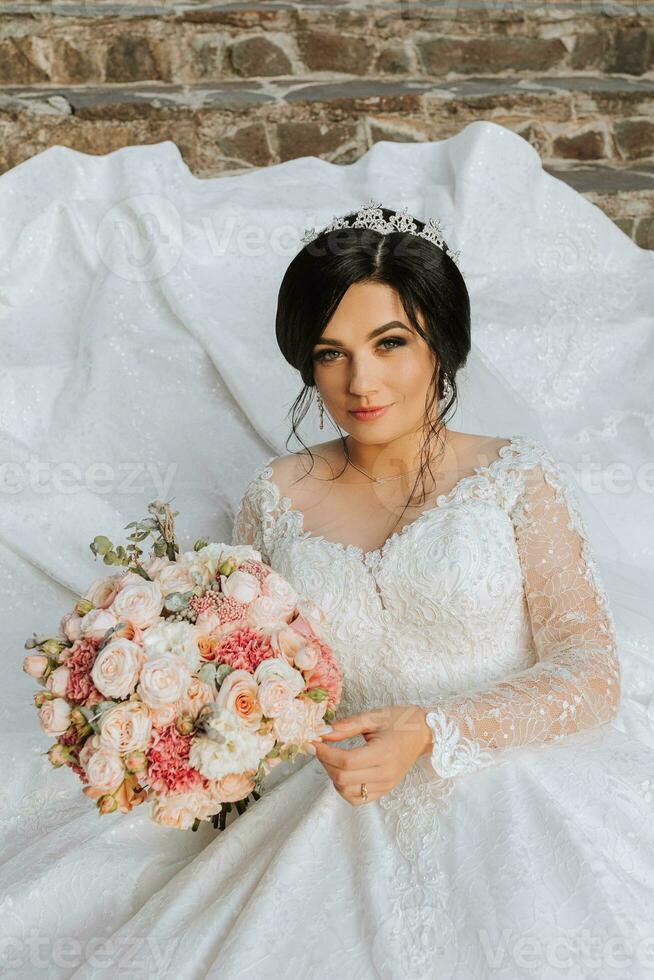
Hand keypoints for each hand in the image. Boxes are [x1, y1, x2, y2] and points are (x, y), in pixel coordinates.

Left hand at [310, 704, 431, 805]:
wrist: (423, 733)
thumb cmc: (400, 720)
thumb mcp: (374, 716)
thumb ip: (347, 726)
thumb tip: (323, 733)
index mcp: (383, 753)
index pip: (346, 761)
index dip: (325, 753)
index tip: (313, 742)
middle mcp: (385, 774)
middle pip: (344, 778)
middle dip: (325, 762)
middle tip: (319, 747)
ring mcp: (385, 785)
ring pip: (347, 791)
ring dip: (332, 776)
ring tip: (330, 758)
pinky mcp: (384, 790)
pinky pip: (358, 799)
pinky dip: (344, 788)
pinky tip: (342, 772)